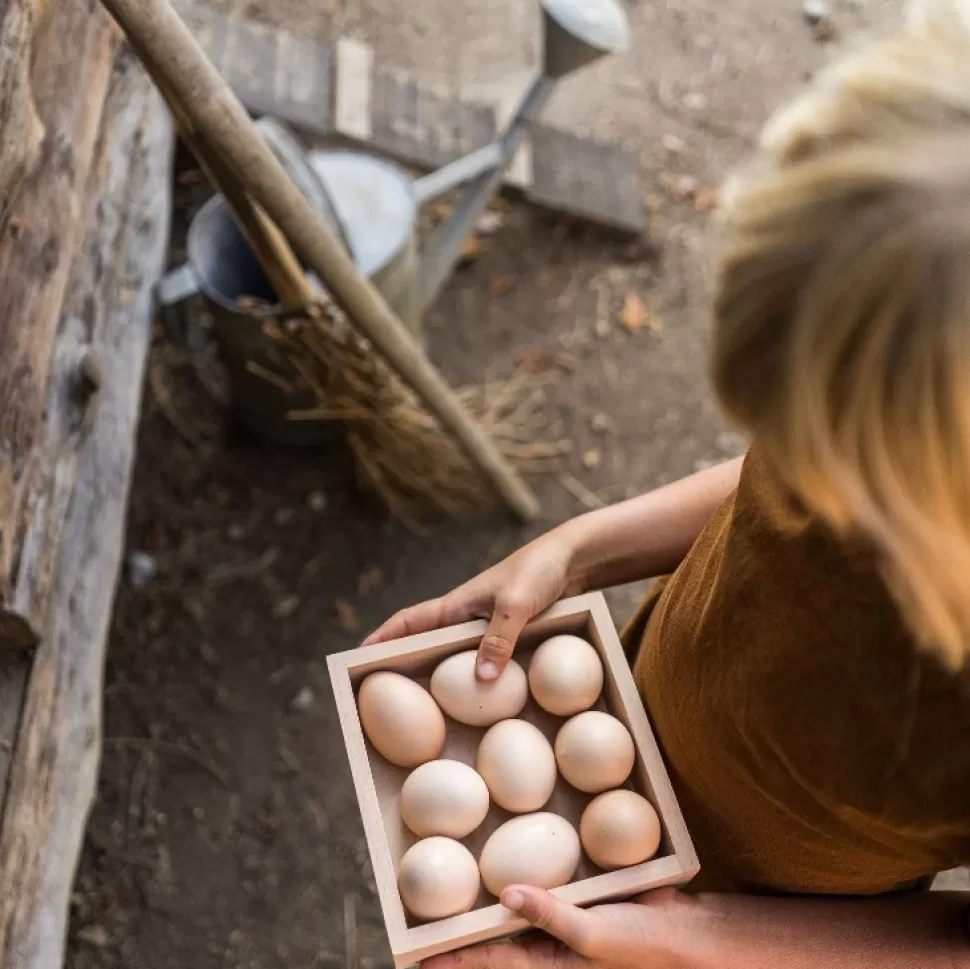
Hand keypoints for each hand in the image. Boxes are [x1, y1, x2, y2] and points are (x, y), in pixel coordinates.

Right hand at [362, 530, 581, 680]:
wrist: (573, 560)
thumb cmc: (538, 572)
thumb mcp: (516, 605)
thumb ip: (499, 639)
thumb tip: (482, 680)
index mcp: (456, 606)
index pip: (409, 622)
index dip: (383, 638)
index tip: (359, 657)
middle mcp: (465, 618)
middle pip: (425, 644)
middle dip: (404, 665)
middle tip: (386, 696)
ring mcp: (486, 628)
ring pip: (456, 657)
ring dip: (442, 677)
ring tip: (427, 709)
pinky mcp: (509, 636)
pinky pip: (486, 661)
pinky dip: (478, 679)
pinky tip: (483, 701)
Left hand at [423, 886, 707, 968]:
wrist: (685, 932)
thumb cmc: (641, 945)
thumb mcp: (592, 935)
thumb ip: (549, 914)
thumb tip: (505, 892)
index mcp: (549, 964)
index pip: (493, 962)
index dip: (457, 958)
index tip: (420, 956)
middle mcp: (550, 946)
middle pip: (498, 941)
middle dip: (465, 935)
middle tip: (427, 922)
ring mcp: (563, 922)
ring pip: (517, 914)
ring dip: (490, 907)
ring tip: (455, 893)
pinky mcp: (579, 900)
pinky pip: (545, 892)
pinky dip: (526, 883)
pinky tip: (508, 865)